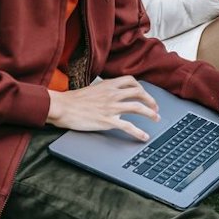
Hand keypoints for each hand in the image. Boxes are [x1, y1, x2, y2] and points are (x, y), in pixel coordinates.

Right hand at [45, 77, 159, 141]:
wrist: (62, 106)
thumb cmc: (73, 99)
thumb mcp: (92, 89)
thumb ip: (105, 90)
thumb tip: (112, 95)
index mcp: (108, 85)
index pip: (131, 81)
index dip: (141, 87)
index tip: (144, 94)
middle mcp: (112, 94)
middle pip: (139, 93)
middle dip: (150, 100)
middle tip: (155, 108)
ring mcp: (111, 107)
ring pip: (138, 107)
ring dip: (150, 113)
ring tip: (156, 118)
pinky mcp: (107, 121)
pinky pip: (128, 126)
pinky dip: (139, 132)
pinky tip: (144, 136)